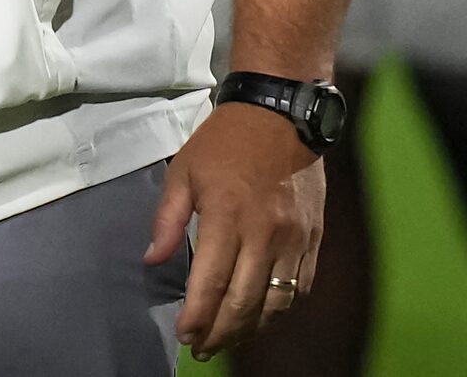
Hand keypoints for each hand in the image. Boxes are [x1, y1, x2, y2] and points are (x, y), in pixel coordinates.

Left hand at [148, 102, 325, 356]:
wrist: (281, 117)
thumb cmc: (224, 143)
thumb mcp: (183, 171)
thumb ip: (167, 219)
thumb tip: (153, 260)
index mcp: (226, 214)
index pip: (212, 280)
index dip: (199, 314)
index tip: (185, 335)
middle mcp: (264, 232)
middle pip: (245, 300)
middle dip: (221, 331)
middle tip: (202, 348)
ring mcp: (293, 239)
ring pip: (275, 301)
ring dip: (250, 328)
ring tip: (227, 340)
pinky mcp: (313, 240)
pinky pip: (299, 287)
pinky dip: (279, 309)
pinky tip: (260, 317)